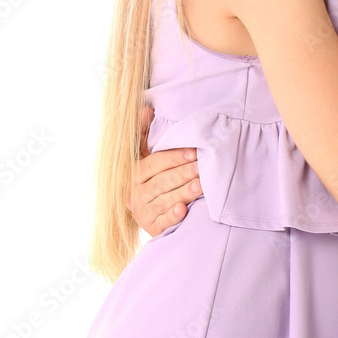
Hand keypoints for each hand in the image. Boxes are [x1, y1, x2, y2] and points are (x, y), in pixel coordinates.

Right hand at [127, 106, 202, 236]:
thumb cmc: (156, 176)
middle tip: (202, 168)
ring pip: (164, 200)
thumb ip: (145, 132)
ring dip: (183, 192)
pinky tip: (183, 210)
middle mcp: (135, 194)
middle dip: (184, 173)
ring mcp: (143, 212)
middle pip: (162, 182)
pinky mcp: (153, 228)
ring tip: (201, 186)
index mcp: (134, 174)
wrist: (153, 210)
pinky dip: (172, 216)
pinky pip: (162, 222)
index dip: (174, 157)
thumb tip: (146, 109)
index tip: (194, 153)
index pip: (153, 164)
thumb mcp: (147, 153)